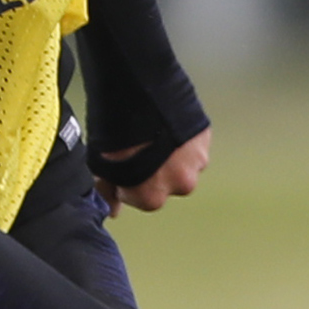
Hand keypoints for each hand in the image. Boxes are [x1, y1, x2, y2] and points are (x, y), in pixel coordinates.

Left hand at [97, 126, 212, 213]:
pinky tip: (165, 126)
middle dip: (155, 170)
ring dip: (171, 155)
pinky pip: (193, 145)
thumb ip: (109, 190)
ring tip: (153, 135)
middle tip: (140, 149)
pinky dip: (182, 139)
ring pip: (183, 164)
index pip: (142, 199)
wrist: (136, 97)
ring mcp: (197, 161)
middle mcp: (181, 185)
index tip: (124, 167)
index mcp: (153, 198)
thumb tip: (113, 211)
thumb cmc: (114, 134)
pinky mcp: (206, 139)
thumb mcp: (102, 165)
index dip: (130, 182)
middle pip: (167, 182)